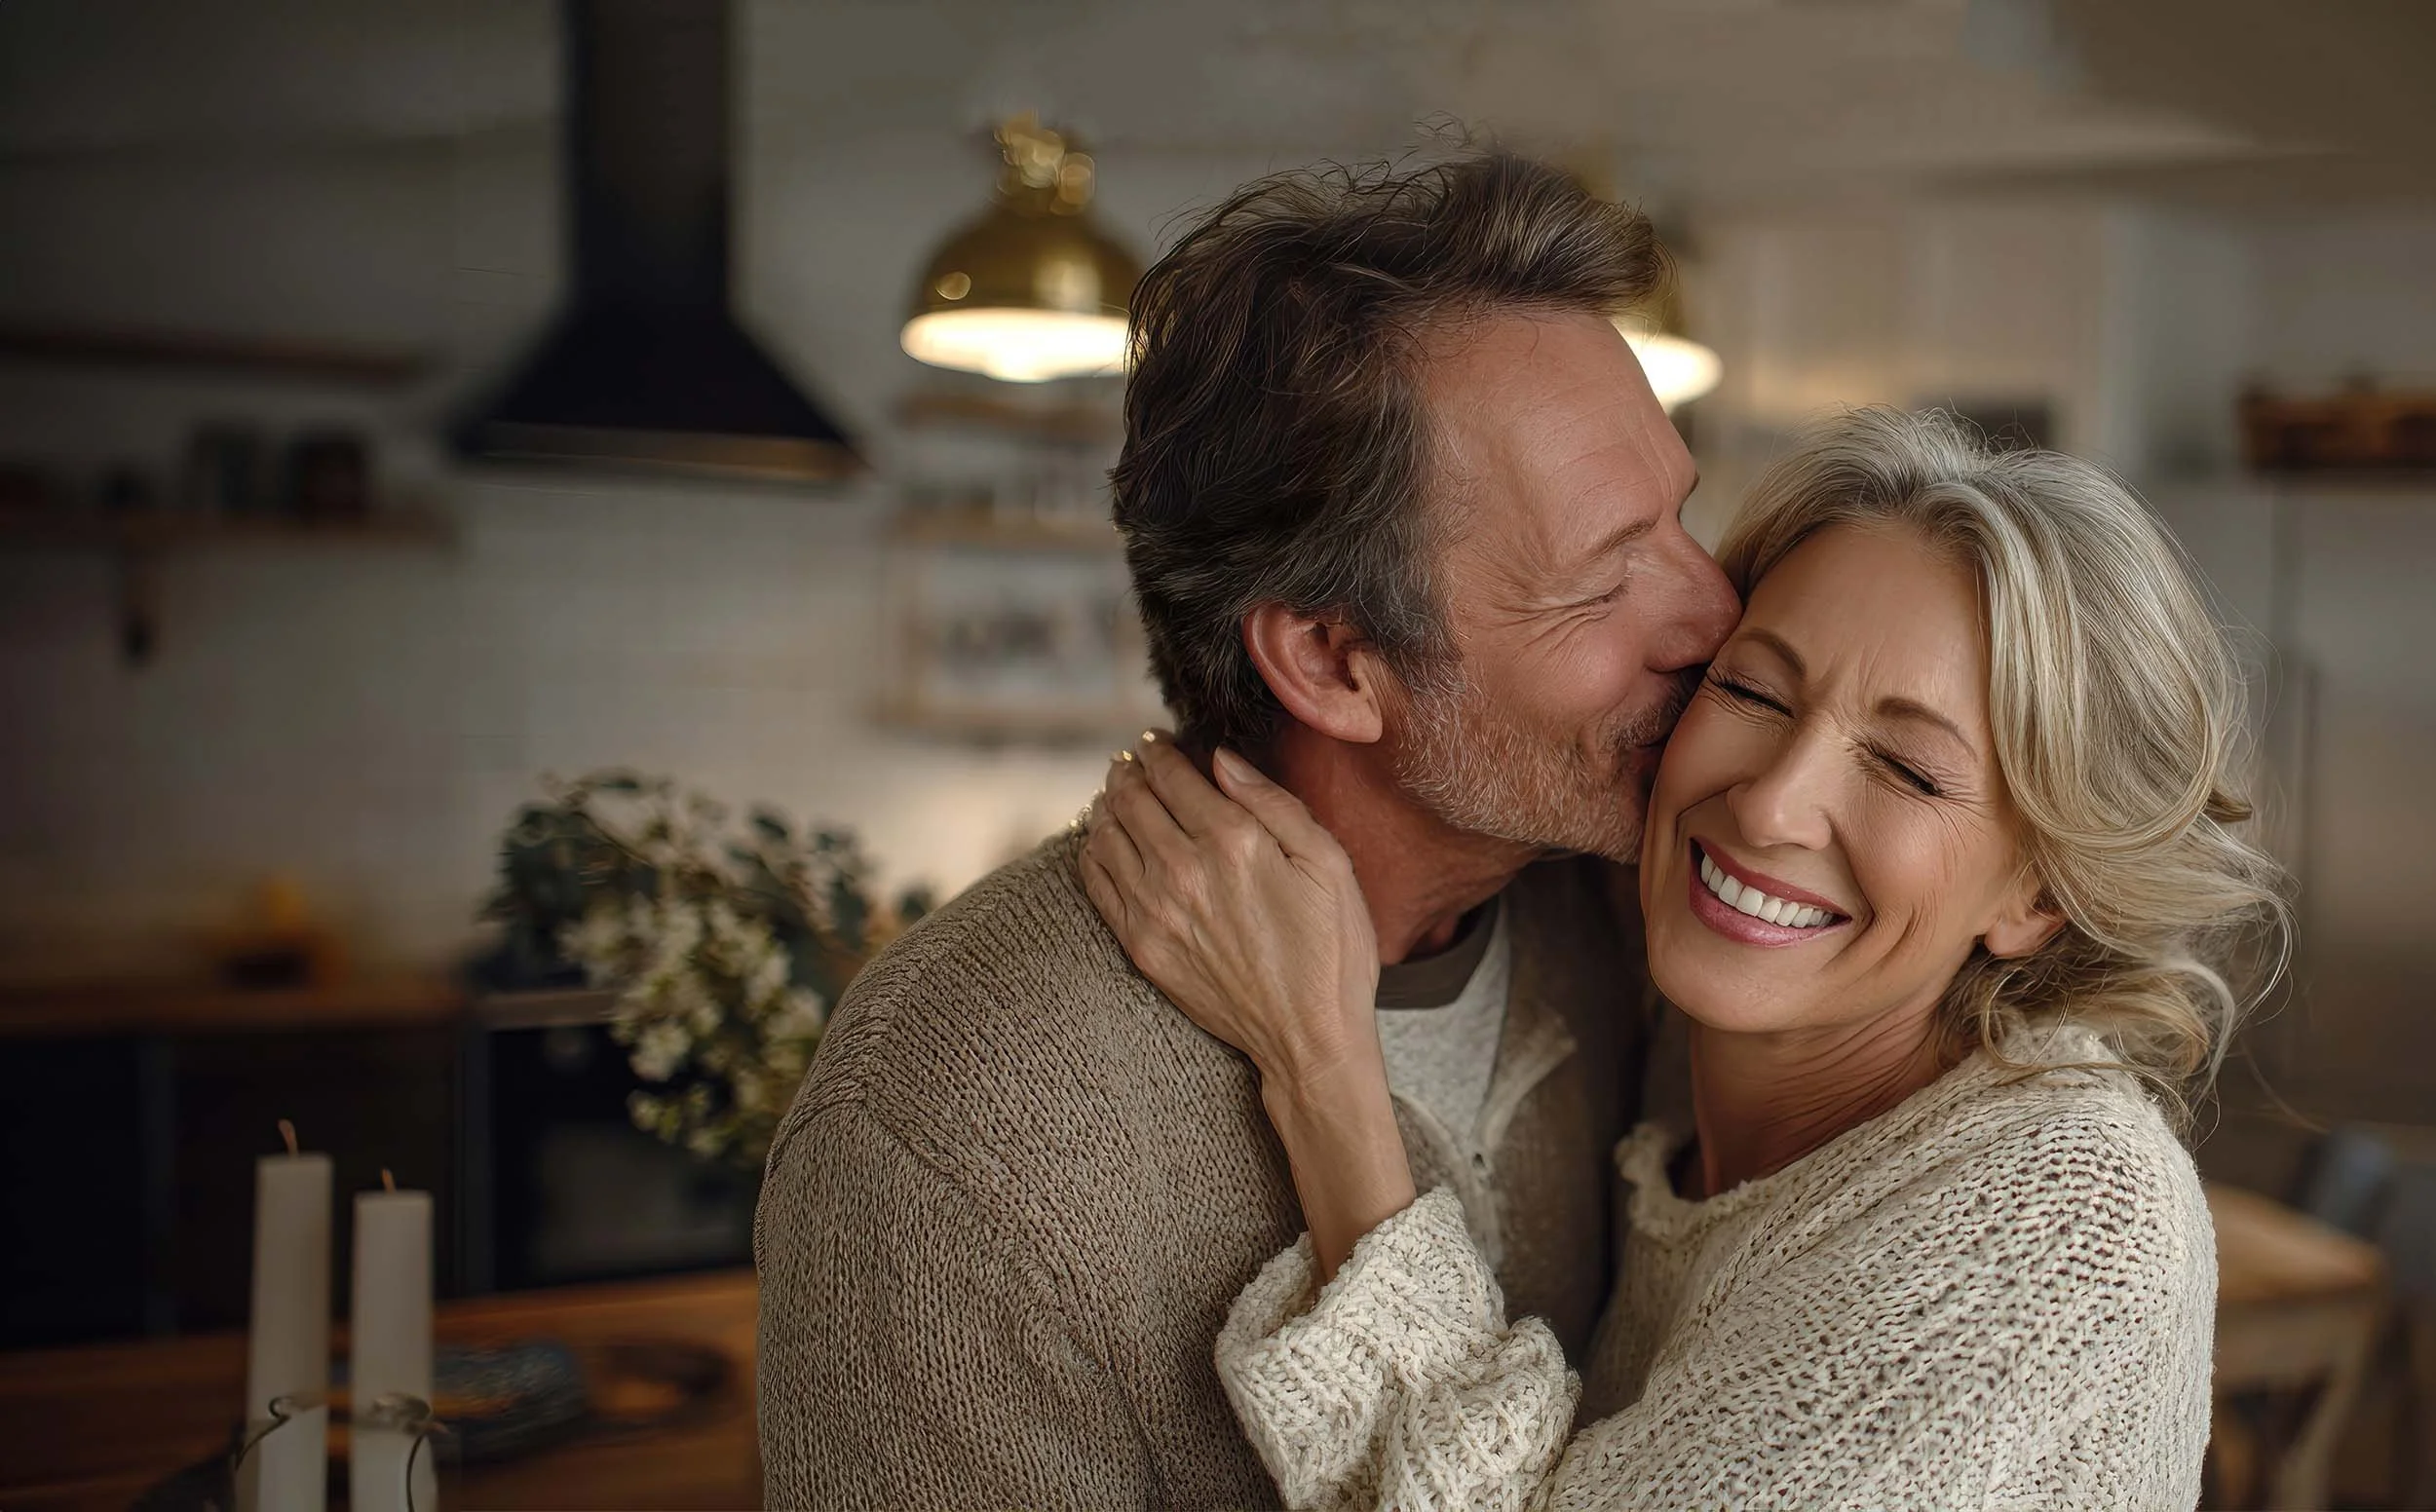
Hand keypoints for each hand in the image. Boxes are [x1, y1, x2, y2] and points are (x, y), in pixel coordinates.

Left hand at [1079, 735, 1380, 1087]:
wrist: (1310, 1036)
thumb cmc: (1331, 948)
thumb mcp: (1327, 862)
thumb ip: (1272, 802)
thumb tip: (1221, 758)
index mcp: (1233, 841)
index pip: (1171, 775)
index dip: (1158, 751)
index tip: (1156, 741)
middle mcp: (1183, 870)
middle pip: (1131, 799)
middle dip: (1128, 771)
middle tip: (1131, 761)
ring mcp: (1155, 911)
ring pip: (1106, 836)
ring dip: (1106, 805)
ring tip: (1116, 794)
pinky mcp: (1142, 946)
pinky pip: (1097, 883)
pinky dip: (1093, 851)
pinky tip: (1104, 841)